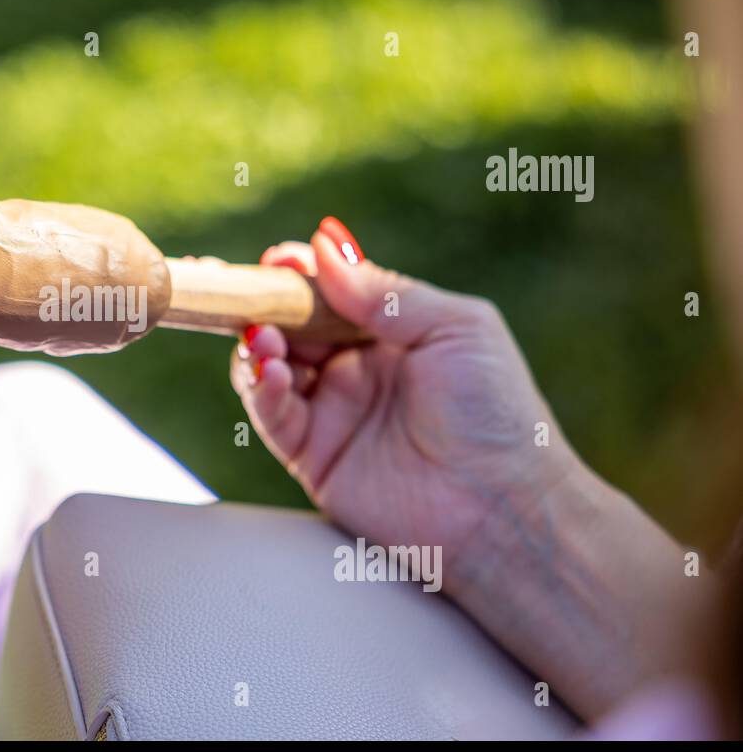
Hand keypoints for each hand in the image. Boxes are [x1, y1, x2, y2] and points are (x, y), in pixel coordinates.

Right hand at [232, 217, 695, 719]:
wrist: (503, 507)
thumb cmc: (497, 414)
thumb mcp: (453, 329)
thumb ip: (385, 292)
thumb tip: (325, 244)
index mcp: (389, 331)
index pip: (329, 291)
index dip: (299, 272)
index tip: (279, 259)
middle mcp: (353, 367)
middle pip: (289, 323)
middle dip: (262, 303)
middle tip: (248, 293)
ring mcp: (330, 410)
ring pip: (268, 365)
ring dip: (257, 345)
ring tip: (264, 339)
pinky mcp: (312, 455)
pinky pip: (272, 414)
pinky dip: (260, 389)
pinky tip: (271, 373)